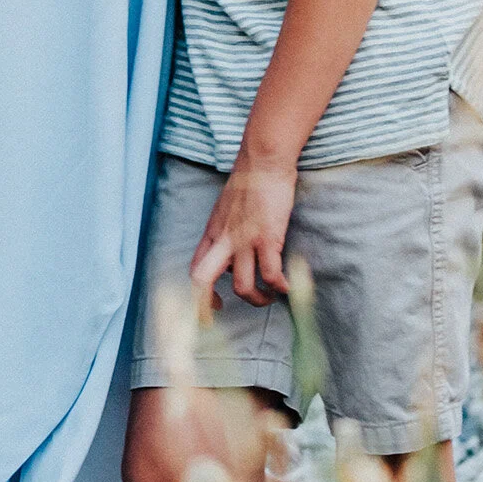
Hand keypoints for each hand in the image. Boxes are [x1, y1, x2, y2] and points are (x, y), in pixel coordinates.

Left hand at [189, 157, 297, 308]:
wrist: (263, 162)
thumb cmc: (249, 183)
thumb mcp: (226, 210)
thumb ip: (226, 233)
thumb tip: (233, 256)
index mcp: (213, 233)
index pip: (195, 269)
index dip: (198, 293)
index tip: (211, 305)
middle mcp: (224, 240)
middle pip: (202, 280)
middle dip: (204, 306)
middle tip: (214, 319)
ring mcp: (244, 241)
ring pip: (243, 286)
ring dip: (257, 299)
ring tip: (269, 297)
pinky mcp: (267, 238)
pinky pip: (272, 274)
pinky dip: (281, 286)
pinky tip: (287, 287)